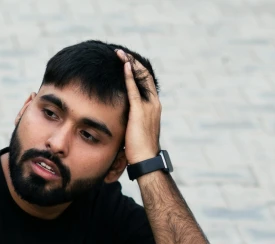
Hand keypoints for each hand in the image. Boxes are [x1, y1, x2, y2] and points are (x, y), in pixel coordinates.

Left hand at [114, 49, 161, 164]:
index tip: (126, 62)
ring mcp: (148, 107)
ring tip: (120, 54)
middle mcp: (154, 104)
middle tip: (121, 53)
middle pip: (145, 76)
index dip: (137, 71)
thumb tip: (123, 120)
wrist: (145, 160)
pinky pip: (134, 89)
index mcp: (153, 108)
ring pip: (141, 79)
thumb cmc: (139, 150)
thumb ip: (132, 120)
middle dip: (133, 63)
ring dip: (130, 64)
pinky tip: (124, 66)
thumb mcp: (136, 130)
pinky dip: (129, 76)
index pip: (146, 83)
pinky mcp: (140, 111)